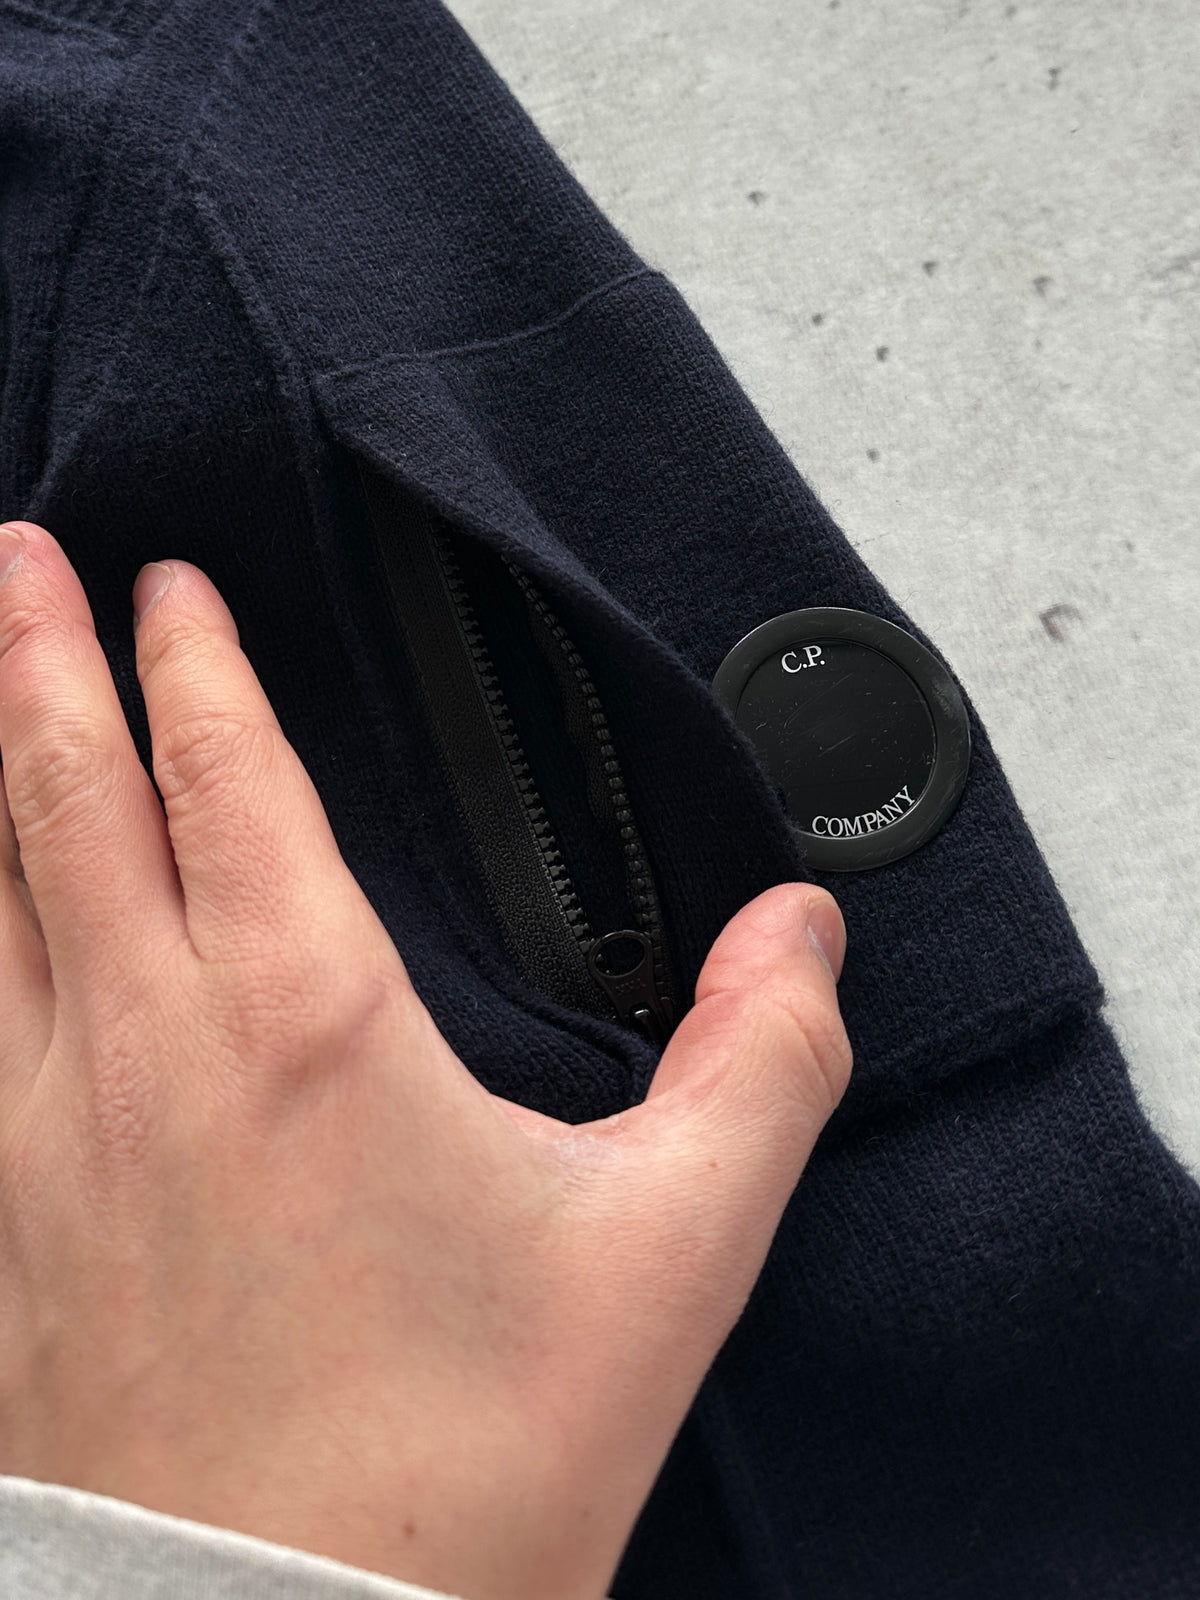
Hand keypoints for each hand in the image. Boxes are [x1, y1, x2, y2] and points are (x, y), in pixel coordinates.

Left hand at [0, 519, 850, 1599]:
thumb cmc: (461, 1470)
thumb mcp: (669, 1252)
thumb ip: (761, 1067)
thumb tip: (803, 939)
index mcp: (300, 1025)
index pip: (222, 776)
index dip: (189, 661)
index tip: (166, 585)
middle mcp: (144, 1057)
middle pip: (58, 799)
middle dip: (32, 657)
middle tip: (14, 557)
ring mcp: (39, 1146)